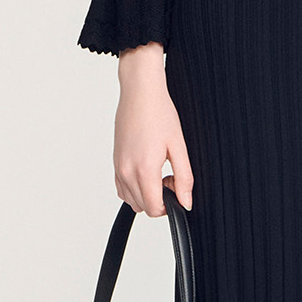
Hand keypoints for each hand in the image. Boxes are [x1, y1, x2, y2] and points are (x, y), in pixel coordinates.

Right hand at [114, 43, 193, 215]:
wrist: (140, 93)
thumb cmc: (158, 112)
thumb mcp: (179, 146)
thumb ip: (184, 178)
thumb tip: (186, 202)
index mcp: (143, 169)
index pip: (154, 209)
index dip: (170, 205)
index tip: (177, 186)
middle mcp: (126, 171)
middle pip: (142, 207)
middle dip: (159, 199)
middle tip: (171, 176)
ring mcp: (118, 167)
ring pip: (131, 200)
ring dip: (146, 195)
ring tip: (159, 172)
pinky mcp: (115, 162)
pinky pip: (122, 188)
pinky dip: (134, 188)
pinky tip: (147, 170)